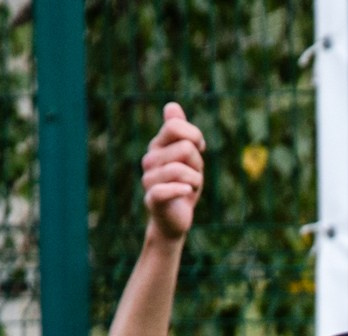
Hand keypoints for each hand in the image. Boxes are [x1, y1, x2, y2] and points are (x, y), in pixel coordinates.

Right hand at [142, 102, 205, 241]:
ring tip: (190, 189)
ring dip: (195, 181)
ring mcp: (148, 179)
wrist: (175, 218)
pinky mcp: (152, 199)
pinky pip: (165, 189)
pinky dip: (180, 190)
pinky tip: (187, 193)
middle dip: (197, 163)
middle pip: (185, 148)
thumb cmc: (184, 184)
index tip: (199, 148)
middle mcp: (149, 160)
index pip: (175, 126)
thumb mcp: (188, 156)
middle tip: (193, 176)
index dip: (194, 135)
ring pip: (181, 169)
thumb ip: (181, 131)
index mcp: (157, 146)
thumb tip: (171, 105)